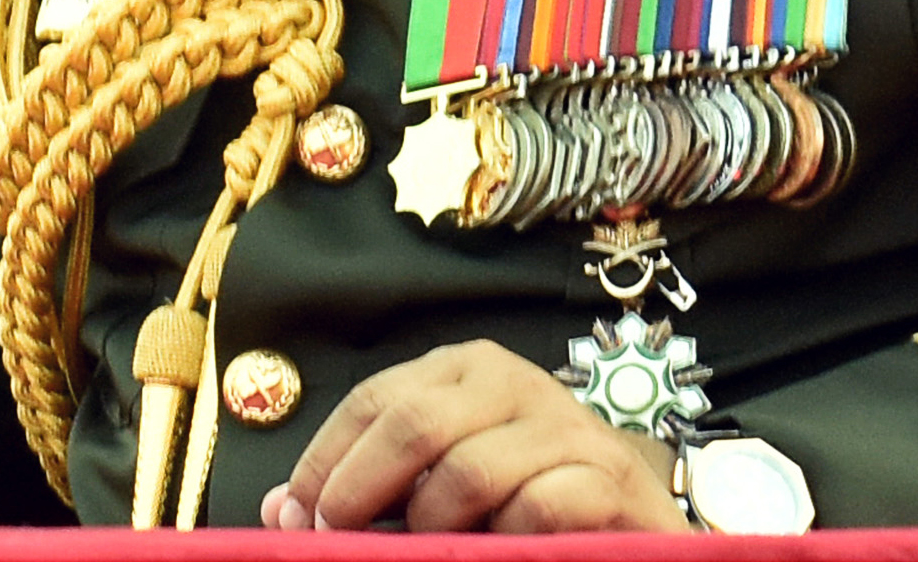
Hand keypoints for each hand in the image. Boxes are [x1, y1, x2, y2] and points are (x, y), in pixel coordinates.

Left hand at [261, 343, 681, 532]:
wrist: (636, 525)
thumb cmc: (525, 500)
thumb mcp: (441, 486)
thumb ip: (370, 489)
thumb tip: (281, 510)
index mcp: (463, 371)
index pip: (372, 402)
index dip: (323, 462)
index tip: (296, 518)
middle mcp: (513, 382)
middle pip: (414, 425)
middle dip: (361, 491)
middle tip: (340, 541)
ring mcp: (567, 427)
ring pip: (471, 470)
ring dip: (434, 526)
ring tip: (430, 551)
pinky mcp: (610, 479)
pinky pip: (538, 508)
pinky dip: (505, 540)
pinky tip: (500, 553)